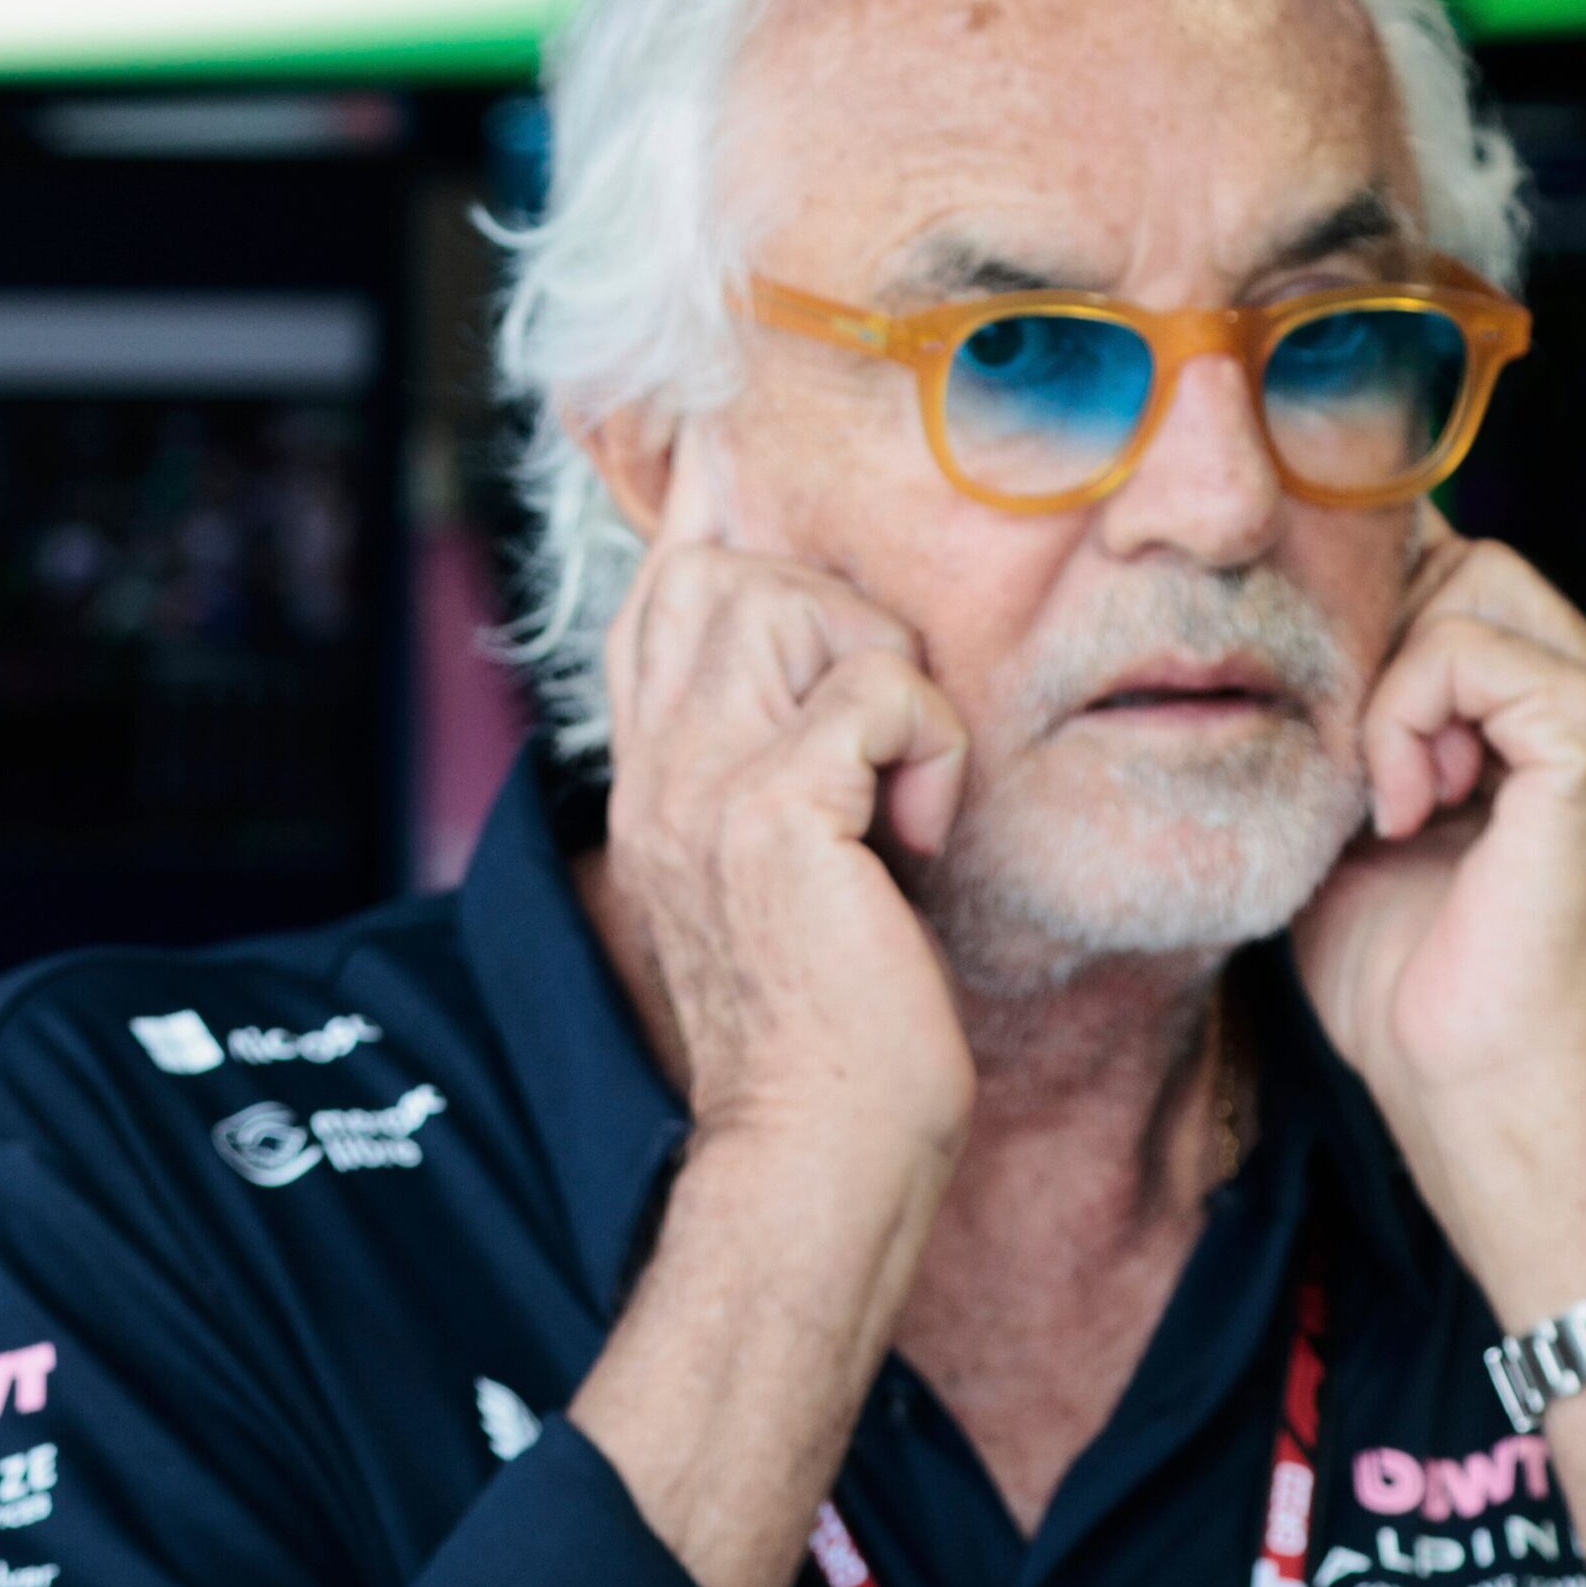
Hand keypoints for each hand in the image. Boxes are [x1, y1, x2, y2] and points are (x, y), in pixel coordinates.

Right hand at [592, 437, 974, 1176]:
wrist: (821, 1150)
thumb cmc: (836, 1034)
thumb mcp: (793, 878)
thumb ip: (787, 774)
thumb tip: (838, 688)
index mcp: (654, 784)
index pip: (658, 599)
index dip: (704, 511)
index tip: (727, 436)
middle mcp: (656, 773)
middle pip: (717, 567)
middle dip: (829, 609)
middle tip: (884, 726)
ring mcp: (701, 789)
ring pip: (791, 602)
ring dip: (884, 676)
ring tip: (904, 789)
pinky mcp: (773, 816)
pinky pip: (875, 694)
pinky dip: (931, 749)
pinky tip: (924, 839)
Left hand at [1290, 530, 1585, 1319]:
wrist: (1472, 1084)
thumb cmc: (1403, 981)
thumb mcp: (1344, 821)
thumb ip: (1340, 727)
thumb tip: (1278, 638)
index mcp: (1546, 712)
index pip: (1456, 573)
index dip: (1369, 610)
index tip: (1316, 711)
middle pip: (1466, 559)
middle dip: (1378, 641)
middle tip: (1353, 766)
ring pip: (1470, 585)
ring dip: (1389, 686)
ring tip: (1383, 799)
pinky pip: (1471, 653)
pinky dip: (1405, 721)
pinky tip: (1399, 812)